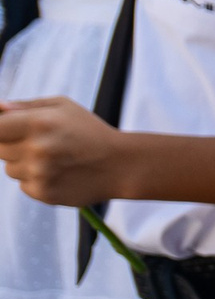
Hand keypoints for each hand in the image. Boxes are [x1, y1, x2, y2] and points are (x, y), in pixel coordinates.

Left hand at [0, 99, 127, 206]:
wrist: (120, 164)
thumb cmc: (90, 131)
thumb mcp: (64, 107)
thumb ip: (27, 106)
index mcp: (39, 122)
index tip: (6, 130)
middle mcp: (36, 149)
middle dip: (13, 144)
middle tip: (40, 142)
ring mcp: (39, 173)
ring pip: (10, 169)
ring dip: (25, 164)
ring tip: (54, 158)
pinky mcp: (43, 193)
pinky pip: (23, 185)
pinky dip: (36, 179)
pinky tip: (59, 172)